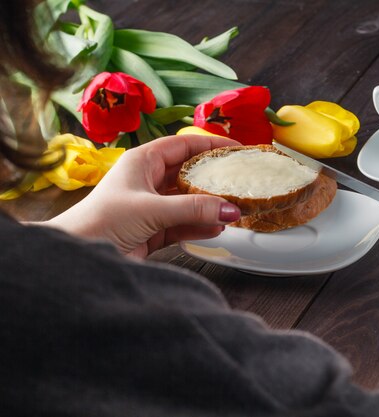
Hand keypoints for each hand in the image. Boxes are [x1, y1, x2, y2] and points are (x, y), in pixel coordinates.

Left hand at [44, 134, 241, 257]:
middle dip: (214, 179)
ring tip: (234, 208)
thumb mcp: (152, 209)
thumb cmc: (102, 221)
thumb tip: (231, 209)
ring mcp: (152, 207)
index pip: (183, 145)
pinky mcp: (154, 230)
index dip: (210, 145)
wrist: (79, 255)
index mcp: (142, 162)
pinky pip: (184, 224)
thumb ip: (193, 208)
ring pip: (189, 201)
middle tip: (240, 180)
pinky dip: (200, 226)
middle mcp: (148, 181)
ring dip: (210, 206)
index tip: (236, 150)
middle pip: (189, 173)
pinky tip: (217, 227)